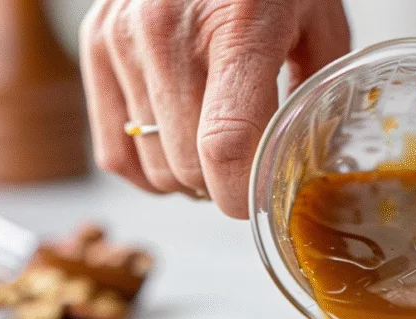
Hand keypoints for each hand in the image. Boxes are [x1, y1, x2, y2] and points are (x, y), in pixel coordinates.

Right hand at [80, 0, 349, 217]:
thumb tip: (312, 162)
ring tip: (215, 147)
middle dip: (222, 185)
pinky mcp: (96, 45)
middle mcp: (166, 32)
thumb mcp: (319, 19)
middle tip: (247, 165)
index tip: (258, 201)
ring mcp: (122, 39)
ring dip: (188, 177)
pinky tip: (178, 145)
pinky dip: (149, 167)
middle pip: (187, 166)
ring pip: (153, 168)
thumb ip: (317, 93)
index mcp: (237, 26)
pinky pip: (115, 154)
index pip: (226, 144)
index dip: (242, 194)